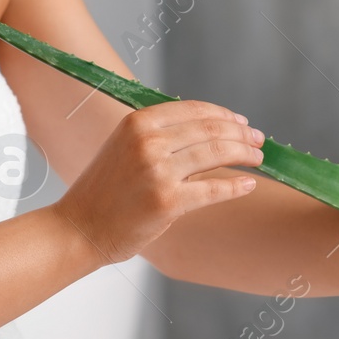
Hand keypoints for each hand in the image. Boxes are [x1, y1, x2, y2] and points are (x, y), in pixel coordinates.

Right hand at [51, 100, 263, 266]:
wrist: (79, 228)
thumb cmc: (104, 191)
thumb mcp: (125, 148)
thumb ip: (160, 137)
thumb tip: (209, 132)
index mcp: (138, 123)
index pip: (194, 110)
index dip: (224, 115)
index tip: (242, 123)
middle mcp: (148, 141)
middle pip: (210, 129)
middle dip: (241, 134)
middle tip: (259, 141)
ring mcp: (158, 171)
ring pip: (216, 153)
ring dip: (244, 155)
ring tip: (259, 158)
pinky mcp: (167, 202)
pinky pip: (213, 190)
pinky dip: (236, 186)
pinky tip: (249, 184)